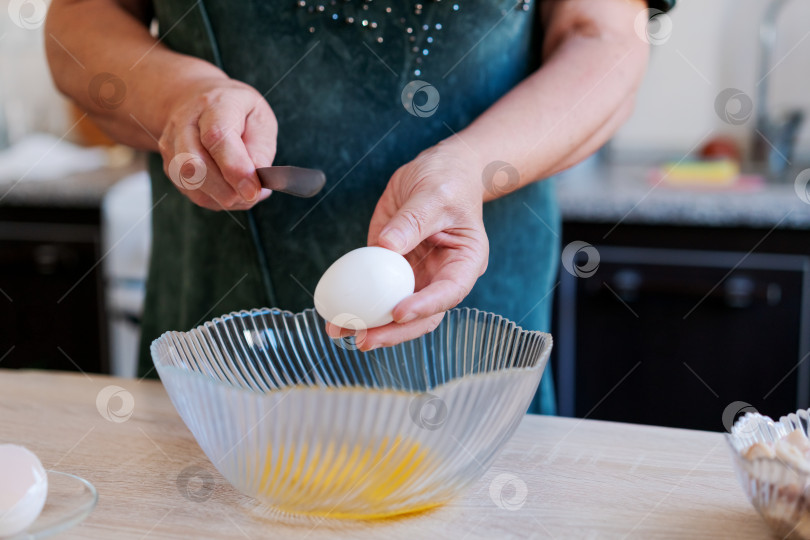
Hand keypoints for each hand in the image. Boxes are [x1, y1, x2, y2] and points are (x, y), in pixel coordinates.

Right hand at [158, 78, 276, 210]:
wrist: (198, 100)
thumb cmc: (238, 111)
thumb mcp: (260, 119)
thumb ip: (260, 149)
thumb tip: (255, 181)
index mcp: (214, 105)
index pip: (216, 138)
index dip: (235, 168)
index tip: (253, 191)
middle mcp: (184, 123)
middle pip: (195, 165)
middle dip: (227, 191)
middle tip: (252, 195)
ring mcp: (172, 145)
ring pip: (190, 184)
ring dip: (223, 197)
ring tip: (246, 191)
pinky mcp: (169, 165)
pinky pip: (192, 193)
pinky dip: (216, 199)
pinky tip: (232, 191)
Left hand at [327, 142, 488, 350]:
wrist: (438, 170)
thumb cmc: (448, 180)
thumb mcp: (434, 194)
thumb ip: (413, 221)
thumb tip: (387, 246)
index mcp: (465, 263)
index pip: (449, 293)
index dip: (425, 307)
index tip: (398, 312)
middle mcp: (441, 277)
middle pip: (422, 316)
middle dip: (393, 331)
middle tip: (364, 338)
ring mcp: (416, 276)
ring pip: (396, 313)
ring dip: (370, 326)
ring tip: (340, 330)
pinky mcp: (392, 269)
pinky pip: (376, 293)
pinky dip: (357, 305)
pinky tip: (336, 313)